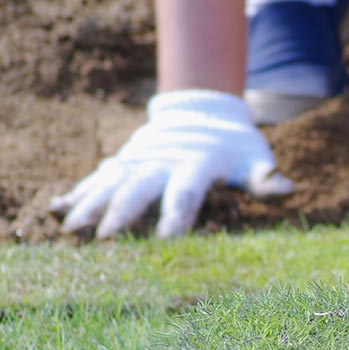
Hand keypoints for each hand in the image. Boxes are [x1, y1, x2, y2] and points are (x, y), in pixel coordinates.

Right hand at [50, 90, 293, 238]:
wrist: (205, 108)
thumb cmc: (237, 144)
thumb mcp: (255, 156)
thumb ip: (265, 176)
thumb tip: (288, 188)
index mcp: (196, 164)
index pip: (186, 193)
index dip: (177, 217)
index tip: (168, 242)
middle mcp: (162, 161)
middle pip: (140, 187)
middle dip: (122, 212)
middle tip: (107, 238)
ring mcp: (139, 159)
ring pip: (111, 182)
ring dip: (92, 205)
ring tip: (72, 229)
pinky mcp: (125, 161)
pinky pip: (98, 178)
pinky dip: (80, 192)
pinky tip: (59, 210)